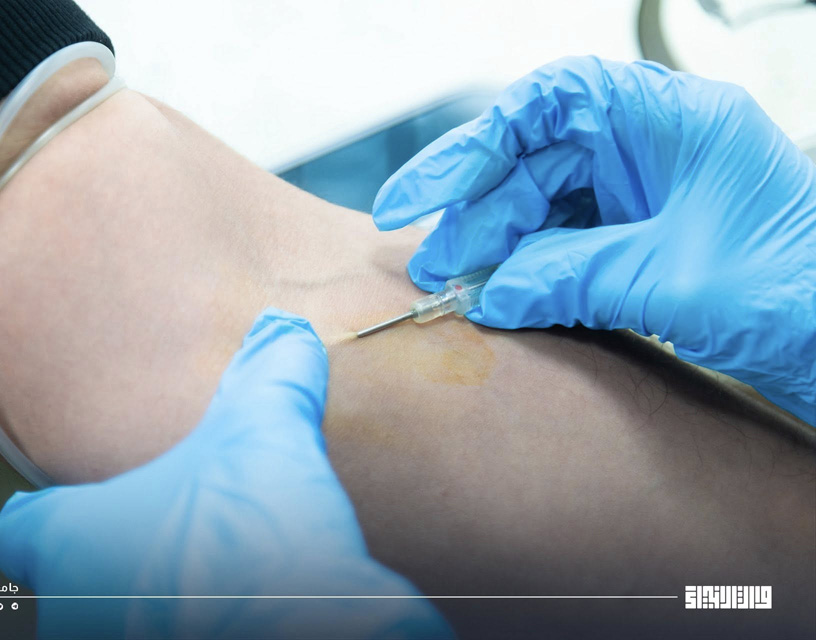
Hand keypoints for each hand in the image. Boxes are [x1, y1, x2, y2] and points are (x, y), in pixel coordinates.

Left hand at [0, 308, 451, 638]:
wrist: (300, 637)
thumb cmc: (256, 552)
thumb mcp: (270, 439)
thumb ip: (270, 378)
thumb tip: (285, 331)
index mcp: (74, 542)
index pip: (24, 529)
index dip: (56, 511)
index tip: (87, 500)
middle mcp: (74, 610)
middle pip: (75, 574)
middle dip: (124, 549)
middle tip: (179, 527)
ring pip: (114, 614)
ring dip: (155, 592)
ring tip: (214, 570)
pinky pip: (158, 635)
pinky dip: (190, 621)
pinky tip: (241, 607)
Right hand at [372, 56, 815, 423]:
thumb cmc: (803, 295)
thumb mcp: (672, 280)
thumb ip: (571, 277)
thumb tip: (490, 293)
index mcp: (672, 120)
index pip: (549, 103)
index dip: (472, 143)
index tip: (420, 193)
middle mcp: (652, 148)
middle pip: (535, 162)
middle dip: (478, 214)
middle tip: (434, 264)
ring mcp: (646, 195)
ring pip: (544, 207)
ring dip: (496, 248)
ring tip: (454, 287)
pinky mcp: (641, 239)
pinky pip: (565, 244)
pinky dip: (528, 272)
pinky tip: (499, 296)